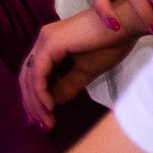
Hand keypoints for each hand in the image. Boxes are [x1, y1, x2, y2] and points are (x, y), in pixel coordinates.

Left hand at [18, 9, 135, 129]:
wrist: (125, 25)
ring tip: (47, 123)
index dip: (34, 99)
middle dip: (32, 105)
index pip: (33, 75)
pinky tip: (49, 108)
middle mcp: (43, 39)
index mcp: (50, 44)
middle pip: (27, 77)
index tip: (41, 121)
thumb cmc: (110, 43)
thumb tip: (53, 103)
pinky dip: (41, 93)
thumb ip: (67, 86)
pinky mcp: (51, 43)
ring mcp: (45, 39)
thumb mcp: (85, 72)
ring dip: (36, 103)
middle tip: (42, 127)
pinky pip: (38, 74)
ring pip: (30, 77)